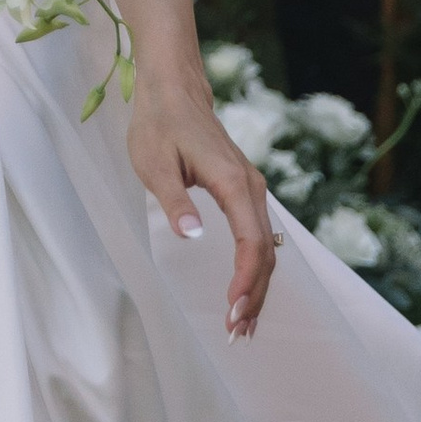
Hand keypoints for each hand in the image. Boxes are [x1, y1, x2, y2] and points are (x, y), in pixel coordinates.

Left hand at [127, 70, 276, 336]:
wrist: (174, 88)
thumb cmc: (159, 124)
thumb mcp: (154, 164)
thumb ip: (175, 201)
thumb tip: (192, 235)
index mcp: (231, 182)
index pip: (251, 241)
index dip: (245, 279)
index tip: (231, 309)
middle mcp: (249, 187)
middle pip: (265, 251)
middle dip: (254, 295)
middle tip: (235, 333)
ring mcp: (250, 188)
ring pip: (266, 247)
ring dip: (258, 287)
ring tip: (243, 326)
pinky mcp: (243, 191)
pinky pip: (258, 236)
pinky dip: (255, 268)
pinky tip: (246, 292)